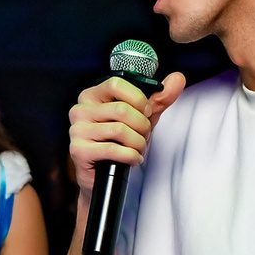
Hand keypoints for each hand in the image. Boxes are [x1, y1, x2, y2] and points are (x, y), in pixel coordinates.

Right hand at [67, 72, 187, 193]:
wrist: (104, 175)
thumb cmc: (119, 142)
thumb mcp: (142, 117)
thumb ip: (160, 98)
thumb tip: (177, 78)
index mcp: (92, 96)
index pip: (116, 83)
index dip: (138, 99)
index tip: (146, 111)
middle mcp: (80, 110)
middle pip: (122, 109)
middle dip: (142, 126)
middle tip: (143, 135)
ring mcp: (77, 130)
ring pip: (120, 130)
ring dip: (138, 143)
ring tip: (138, 149)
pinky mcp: (79, 150)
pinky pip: (114, 149)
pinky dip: (131, 156)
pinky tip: (132, 158)